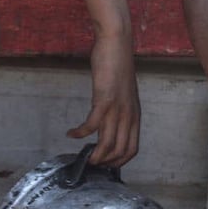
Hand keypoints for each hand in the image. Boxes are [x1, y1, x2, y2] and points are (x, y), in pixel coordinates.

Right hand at [69, 33, 139, 167]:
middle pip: (121, 151)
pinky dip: (80, 133)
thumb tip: (109, 123)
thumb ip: (120, 110)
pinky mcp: (104, 100)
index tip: (106, 164)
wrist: (117, 44)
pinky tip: (72, 133)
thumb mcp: (124, 94)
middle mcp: (129, 115)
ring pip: (108, 143)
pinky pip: (92, 125)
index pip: (132, 148)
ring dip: (94, 154)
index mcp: (135, 115)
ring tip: (84, 158)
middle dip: (105, 162)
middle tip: (91, 163)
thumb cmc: (118, 66)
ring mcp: (118, 109)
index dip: (119, 161)